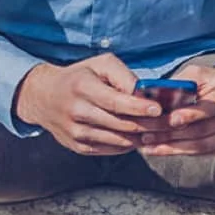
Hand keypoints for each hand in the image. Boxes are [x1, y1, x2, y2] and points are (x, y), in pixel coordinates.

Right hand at [12, 54, 160, 155]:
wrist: (43, 97)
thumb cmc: (80, 77)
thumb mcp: (100, 65)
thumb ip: (124, 76)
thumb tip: (146, 92)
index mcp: (82, 88)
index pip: (115, 101)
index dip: (139, 107)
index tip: (159, 109)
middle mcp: (77, 112)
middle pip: (120, 123)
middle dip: (149, 124)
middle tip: (171, 121)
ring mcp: (75, 132)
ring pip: (117, 139)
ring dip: (142, 137)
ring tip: (161, 130)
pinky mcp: (77, 146)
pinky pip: (110, 149)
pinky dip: (128, 144)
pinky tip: (141, 137)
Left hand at [139, 65, 214, 156]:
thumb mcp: (200, 74)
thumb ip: (179, 85)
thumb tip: (153, 101)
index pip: (211, 107)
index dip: (189, 115)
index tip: (168, 120)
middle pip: (203, 130)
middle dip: (170, 134)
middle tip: (145, 135)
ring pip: (201, 145)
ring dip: (172, 147)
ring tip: (148, 146)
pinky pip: (204, 152)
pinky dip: (181, 152)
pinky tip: (163, 149)